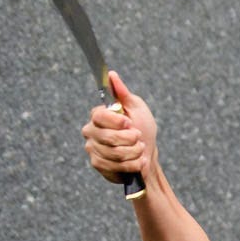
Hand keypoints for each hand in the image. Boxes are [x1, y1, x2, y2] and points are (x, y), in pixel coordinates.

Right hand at [80, 71, 156, 185]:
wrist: (148, 156)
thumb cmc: (143, 129)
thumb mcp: (137, 108)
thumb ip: (123, 93)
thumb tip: (112, 74)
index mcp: (98, 115)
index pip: (100, 116)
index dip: (118, 122)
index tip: (130, 123)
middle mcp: (91, 131)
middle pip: (109, 137)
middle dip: (131, 140)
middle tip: (138, 137)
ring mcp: (92, 148)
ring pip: (114, 153)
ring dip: (134, 152)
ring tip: (139, 149)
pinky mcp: (98, 164)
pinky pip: (114, 166)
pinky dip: (132, 164)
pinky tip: (137, 162)